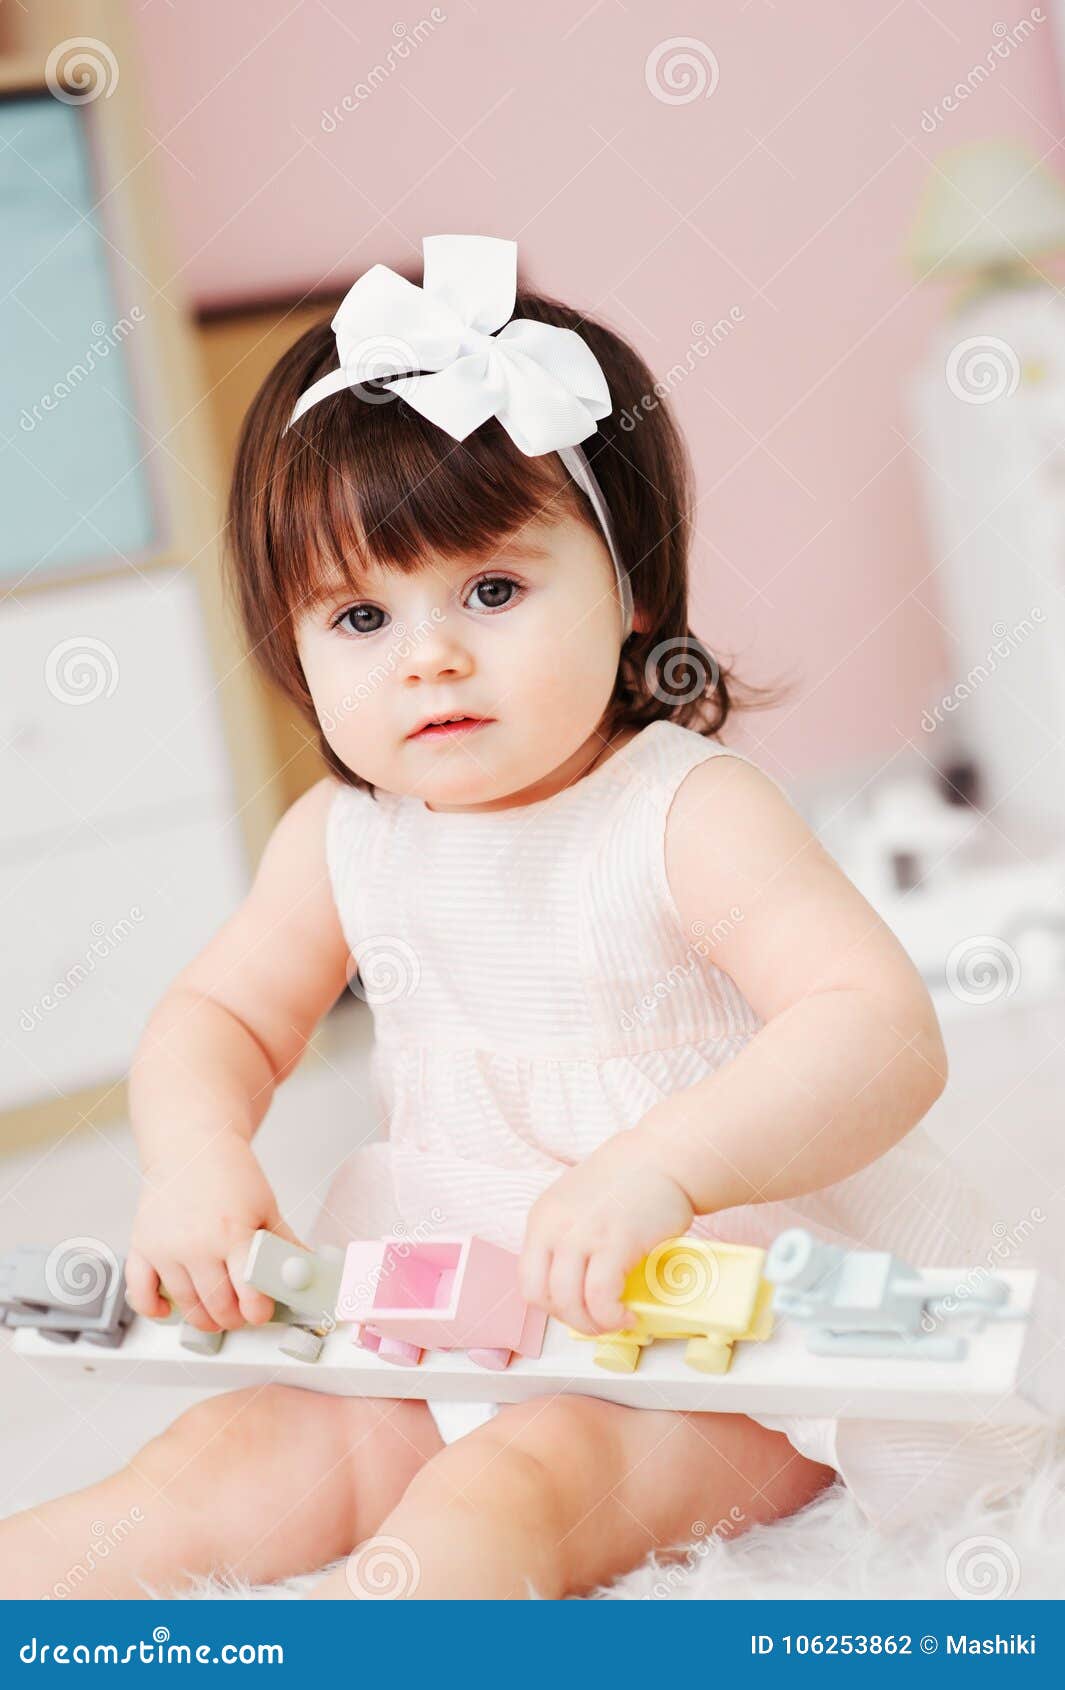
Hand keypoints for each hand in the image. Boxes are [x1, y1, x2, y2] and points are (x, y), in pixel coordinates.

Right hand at [125, 1135, 306, 1332]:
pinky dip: (151, 1307)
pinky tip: (167, 1309)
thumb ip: (284, 1241)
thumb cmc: (229, 1172)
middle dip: (233, 1318)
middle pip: (216, 1305)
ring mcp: (166, 1248)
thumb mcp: (266, 1205)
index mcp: (233, 1233)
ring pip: (185, 1304)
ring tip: (217, 1314)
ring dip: (203, 1319)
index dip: (258, 1310)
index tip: (261, 1312)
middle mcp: (197, 1245)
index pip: (248, 1291)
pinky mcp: (142, 1246)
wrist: (190, 1145)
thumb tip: (306, 1268)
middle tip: (241, 1314)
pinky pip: (139, 1291)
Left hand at [519, 1130, 694, 1334]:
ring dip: (591, 1324)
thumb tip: (573, 1282)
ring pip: (568, 1303)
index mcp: (542, 1218)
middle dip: (569, 1319)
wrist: (664, 1157)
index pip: (527, 1279)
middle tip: (595, 1320)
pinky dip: (612, 1316)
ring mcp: (583, 1235)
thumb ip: (568, 1236)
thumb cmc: (629, 1179)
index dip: (551, 1304)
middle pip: (541, 1296)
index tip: (575, 1309)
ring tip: (615, 1321)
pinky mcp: (614, 1243)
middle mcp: (555, 1227)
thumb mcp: (578, 1203)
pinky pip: (601, 1298)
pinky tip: (628, 1315)